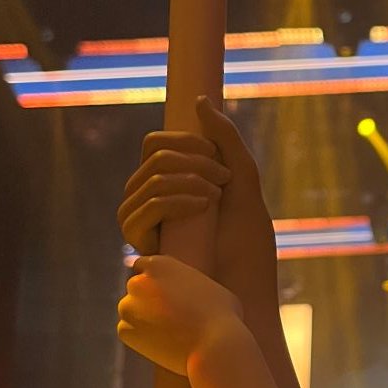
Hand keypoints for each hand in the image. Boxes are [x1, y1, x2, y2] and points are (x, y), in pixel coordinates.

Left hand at [117, 255, 243, 376]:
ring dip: (143, 319)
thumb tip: (187, 292)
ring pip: (132, 311)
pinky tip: (164, 343)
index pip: (143, 265)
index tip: (153, 288)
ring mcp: (128, 306)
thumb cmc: (222, 316)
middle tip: (169, 317)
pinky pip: (129, 332)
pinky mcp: (124, 331)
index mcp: (161, 264)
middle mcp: (139, 281)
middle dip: (147, 301)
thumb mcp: (209, 287)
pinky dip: (141, 338)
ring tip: (171, 333)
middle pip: (137, 289)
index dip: (150, 278)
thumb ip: (189, 285)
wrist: (214, 345)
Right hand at [119, 98, 277, 318]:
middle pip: (153, 157)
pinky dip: (175, 199)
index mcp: (168, 182)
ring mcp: (141, 222)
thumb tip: (199, 101)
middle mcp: (147, 199)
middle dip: (195, 161)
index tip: (222, 162)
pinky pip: (142, 208)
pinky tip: (203, 207)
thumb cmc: (247, 240)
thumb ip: (225, 138)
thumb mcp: (243, 179)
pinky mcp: (139, 244)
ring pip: (149, 180)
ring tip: (216, 199)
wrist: (247, 286)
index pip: (155, 144)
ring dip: (189, 181)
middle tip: (225, 182)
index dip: (187, 142)